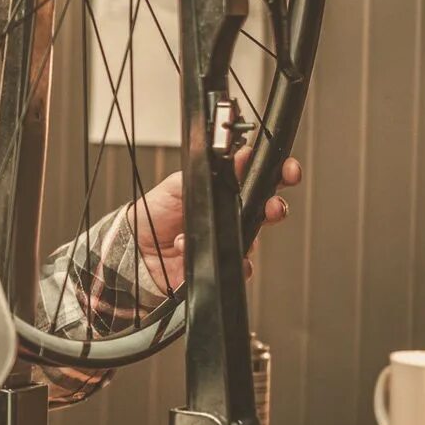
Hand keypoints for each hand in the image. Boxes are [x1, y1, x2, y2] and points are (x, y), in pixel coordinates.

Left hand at [134, 151, 302, 294]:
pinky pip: (239, 268)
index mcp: (226, 193)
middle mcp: (232, 217)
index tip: (288, 170)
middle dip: (277, 207)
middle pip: (267, 212)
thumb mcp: (179, 184)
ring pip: (254, 241)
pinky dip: (225, 260)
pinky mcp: (221, 265)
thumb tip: (239, 156)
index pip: (260, 182)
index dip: (279, 175)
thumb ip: (209, 172)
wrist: (136, 246)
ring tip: (229, 229)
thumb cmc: (157, 213)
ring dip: (246, 238)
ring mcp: (228, 242)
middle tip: (273, 206)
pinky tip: (198, 250)